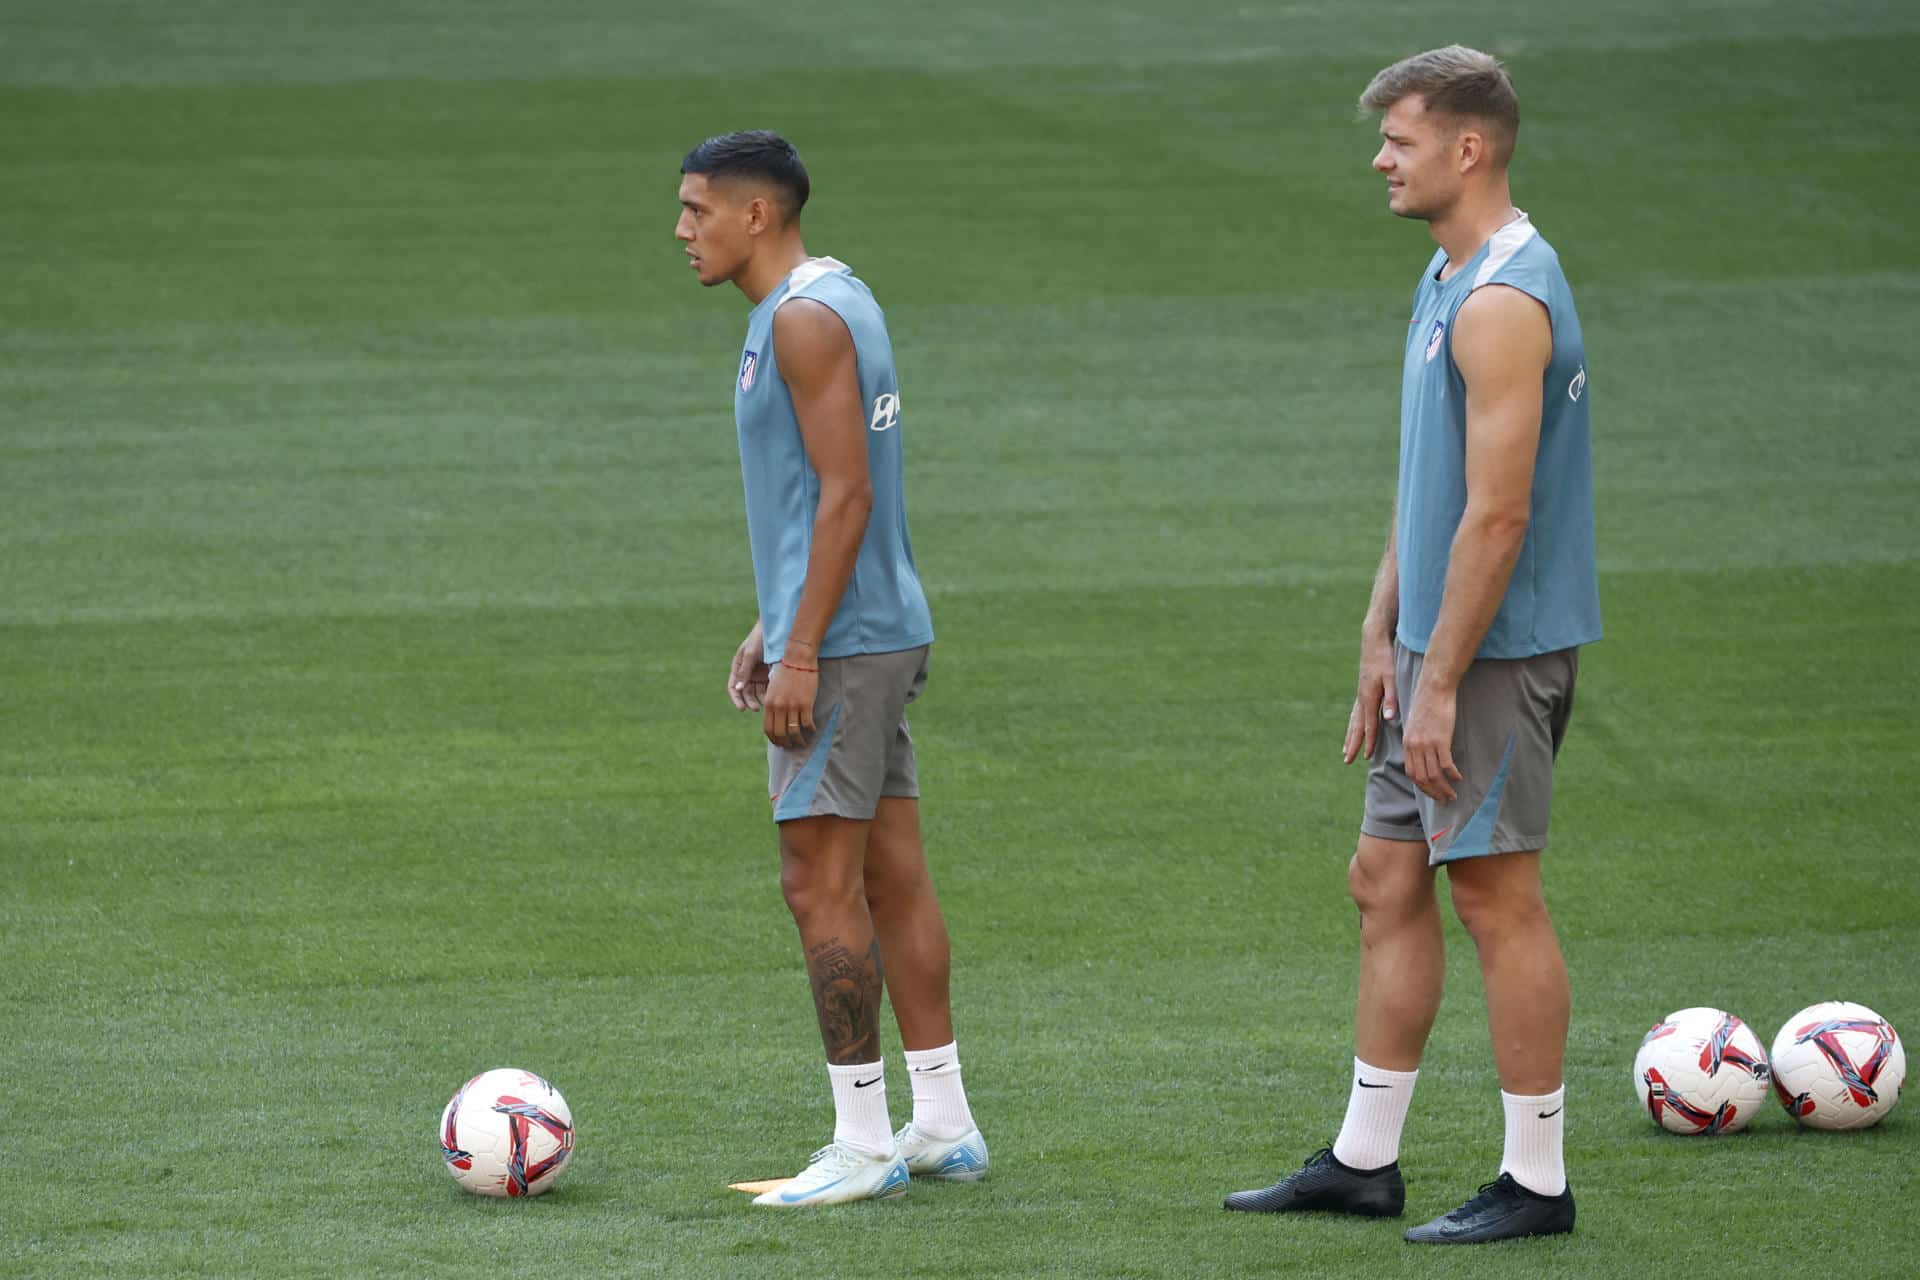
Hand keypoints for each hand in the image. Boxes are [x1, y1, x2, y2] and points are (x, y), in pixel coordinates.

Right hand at [728, 621, 769, 710]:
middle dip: (749, 701)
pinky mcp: (770, 675)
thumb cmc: (759, 639)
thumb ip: (744, 671)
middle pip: (745, 693)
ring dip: (760, 699)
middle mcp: (747, 673)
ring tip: (767, 703)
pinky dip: (770, 694)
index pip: (733, 687)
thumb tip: (738, 689)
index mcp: (738, 667)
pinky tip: (774, 697)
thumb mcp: (750, 654)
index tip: (741, 708)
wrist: (777, 629)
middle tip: (756, 708)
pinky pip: (768, 688)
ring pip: (757, 693)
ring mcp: (759, 674)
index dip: (736, 698)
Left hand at [762, 659, 817, 748]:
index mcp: (769, 703)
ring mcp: (792, 706)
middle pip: (780, 733)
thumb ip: (774, 703)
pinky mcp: (805, 704)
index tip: (780, 743)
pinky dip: (810, 730)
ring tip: (803, 743)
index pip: (768, 729)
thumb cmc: (786, 671)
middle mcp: (779, 707)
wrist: (798, 658)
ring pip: (794, 732)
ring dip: (799, 741)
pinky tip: (812, 730)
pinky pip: (807, 723)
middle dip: (786, 743)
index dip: (774, 739)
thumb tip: (776, 719)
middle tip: (791, 747)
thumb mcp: (774, 688)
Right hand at [1342, 629, 1399, 763]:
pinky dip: (1352, 726)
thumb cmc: (1384, 659)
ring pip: (1353, 721)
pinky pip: (1355, 714)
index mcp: (1369, 698)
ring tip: (1345, 751)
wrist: (1373, 641)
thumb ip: (1391, 699)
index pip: (1370, 725)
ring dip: (1350, 737)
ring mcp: (1359, 695)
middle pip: (1356, 727)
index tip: (1367, 756)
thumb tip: (1389, 718)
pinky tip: (1352, 730)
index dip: (1369, 741)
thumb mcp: (1391, 678)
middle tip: (1347, 760)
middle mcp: (1361, 699)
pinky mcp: (1361, 691)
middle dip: (1352, 744)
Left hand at [1401, 681, 1462, 802]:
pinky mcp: (1440, 739)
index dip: (1422, 787)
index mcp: (1407, 744)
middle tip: (1445, 800)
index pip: (1411, 773)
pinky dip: (1452, 774)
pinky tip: (1459, 778)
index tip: (1432, 793)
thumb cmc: (1427, 704)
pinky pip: (1446, 764)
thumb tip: (1423, 754)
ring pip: (1434, 774)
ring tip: (1453, 795)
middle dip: (1433, 793)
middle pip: (1422, 778)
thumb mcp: (1416, 724)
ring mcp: (1427, 744)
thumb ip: (1417, 740)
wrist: (1434, 687)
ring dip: (1444, 788)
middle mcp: (1415, 746)